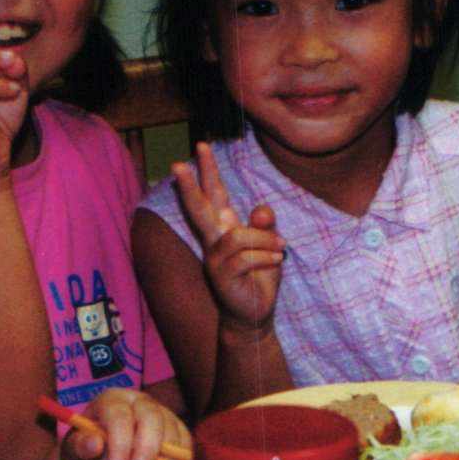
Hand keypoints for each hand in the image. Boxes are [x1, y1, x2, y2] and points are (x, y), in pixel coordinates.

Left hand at [59, 387, 190, 459]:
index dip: (120, 446)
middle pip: (152, 419)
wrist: (103, 450)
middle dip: (147, 452)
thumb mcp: (75, 449)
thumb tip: (94, 444)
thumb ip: (81, 446)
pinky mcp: (177, 430)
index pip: (120, 417)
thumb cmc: (88, 448)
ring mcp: (163, 414)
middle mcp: (140, 401)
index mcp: (113, 400)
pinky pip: (187, 445)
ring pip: (173, 434)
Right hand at [173, 143, 284, 333]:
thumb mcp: (270, 245)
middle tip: (177, 164)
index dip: (208, 171)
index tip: (202, 146)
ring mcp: (214, 259)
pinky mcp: (221, 276)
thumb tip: (262, 210)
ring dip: (264, 240)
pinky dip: (267, 257)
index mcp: (223, 228)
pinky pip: (246, 257)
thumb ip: (266, 226)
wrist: (254, 313)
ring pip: (238, 236)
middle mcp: (214, 241)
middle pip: (198, 209)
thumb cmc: (260, 276)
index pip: (214, 194)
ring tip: (281, 249)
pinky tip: (276, 260)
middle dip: (190, 186)